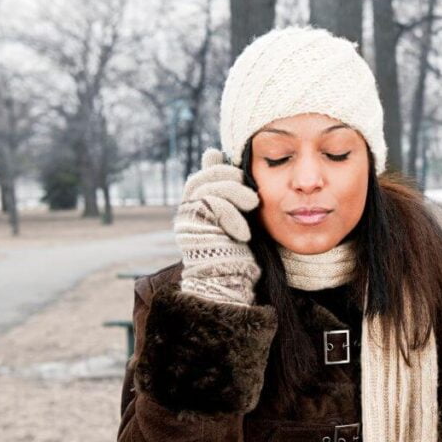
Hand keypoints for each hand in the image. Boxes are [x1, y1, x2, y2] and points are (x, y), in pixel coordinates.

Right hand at [175, 148, 261, 305]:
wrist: (229, 284)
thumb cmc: (240, 255)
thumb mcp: (242, 222)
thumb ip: (237, 201)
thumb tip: (243, 178)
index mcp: (198, 209)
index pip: (202, 178)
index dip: (212, 166)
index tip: (223, 157)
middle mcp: (188, 213)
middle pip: (202, 179)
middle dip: (226, 175)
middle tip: (247, 186)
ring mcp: (188, 220)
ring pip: (208, 189)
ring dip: (235, 191)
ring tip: (253, 203)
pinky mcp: (193, 228)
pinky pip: (214, 206)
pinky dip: (233, 216)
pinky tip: (244, 234)